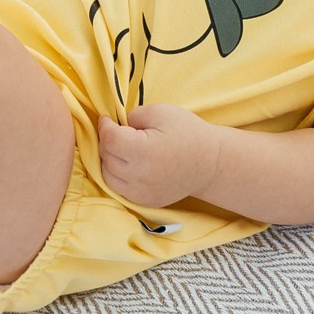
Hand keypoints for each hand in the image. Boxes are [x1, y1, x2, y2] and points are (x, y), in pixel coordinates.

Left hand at [95, 104, 221, 208]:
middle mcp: (140, 176)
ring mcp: (141, 192)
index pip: (109, 139)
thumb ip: (132, 116)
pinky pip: (118, 188)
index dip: (104, 126)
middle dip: (108, 141)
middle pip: (106, 156)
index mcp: (144, 151)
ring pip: (107, 175)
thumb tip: (115, 126)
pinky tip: (129, 164)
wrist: (209, 164)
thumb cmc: (187, 133)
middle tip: (119, 131)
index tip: (107, 119)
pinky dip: (117, 175)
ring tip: (123, 148)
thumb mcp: (161, 112)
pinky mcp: (144, 201)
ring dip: (110, 159)